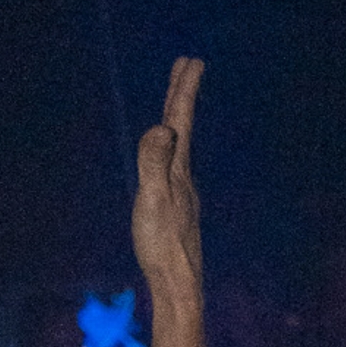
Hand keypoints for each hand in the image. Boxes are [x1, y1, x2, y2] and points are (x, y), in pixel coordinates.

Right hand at [131, 57, 203, 290]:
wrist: (178, 285)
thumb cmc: (162, 244)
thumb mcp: (153, 199)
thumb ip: (154, 162)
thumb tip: (163, 128)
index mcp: (178, 170)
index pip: (180, 121)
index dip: (184, 90)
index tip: (192, 61)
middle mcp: (184, 177)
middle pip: (183, 128)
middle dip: (183, 95)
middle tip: (188, 65)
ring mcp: (183, 193)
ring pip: (180, 145)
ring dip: (177, 119)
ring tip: (175, 103)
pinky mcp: (178, 209)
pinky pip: (173, 165)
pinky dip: (172, 146)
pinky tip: (169, 156)